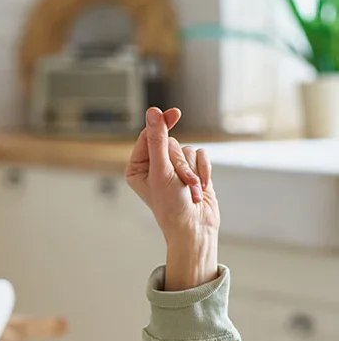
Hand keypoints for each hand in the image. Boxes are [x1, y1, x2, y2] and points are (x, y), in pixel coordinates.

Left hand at [126, 108, 219, 243]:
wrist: (195, 228)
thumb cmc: (172, 206)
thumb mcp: (161, 171)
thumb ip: (158, 140)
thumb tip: (153, 112)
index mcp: (137, 168)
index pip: (149, 135)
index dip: (161, 124)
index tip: (175, 113)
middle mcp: (154, 167)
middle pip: (171, 142)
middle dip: (179, 162)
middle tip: (180, 182)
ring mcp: (174, 169)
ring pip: (187, 149)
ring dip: (192, 170)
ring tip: (189, 190)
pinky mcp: (192, 170)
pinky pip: (201, 155)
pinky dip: (203, 170)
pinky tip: (199, 188)